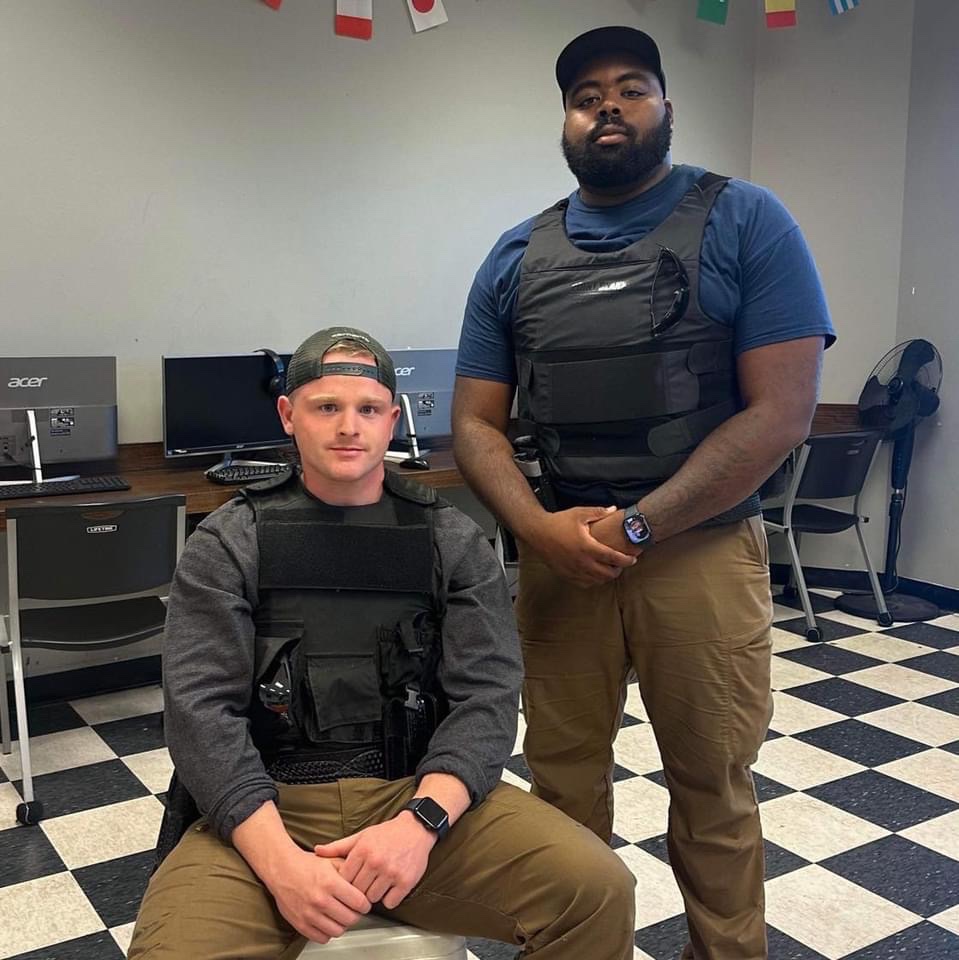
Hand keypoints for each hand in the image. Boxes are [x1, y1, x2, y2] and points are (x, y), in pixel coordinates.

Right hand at [263, 845, 370, 943]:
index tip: (364, 903)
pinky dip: (328, 932)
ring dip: (342, 924)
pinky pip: (322, 938)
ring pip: (338, 931)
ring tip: (341, 915)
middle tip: (354, 909)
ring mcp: (309, 914)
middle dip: (356, 915)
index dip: (365, 904)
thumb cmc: (307, 865)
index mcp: (330, 883)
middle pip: (351, 919)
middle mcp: (320, 900)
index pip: (359, 902)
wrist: (282, 869)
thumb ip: (350, 871)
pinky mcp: (300, 924)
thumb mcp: (332, 861)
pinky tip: (328, 921)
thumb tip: (365, 884)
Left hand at [314, 812, 435, 909]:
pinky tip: (389, 888)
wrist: (416, 829)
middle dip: (358, 891)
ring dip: (373, 895)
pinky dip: (389, 898)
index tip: (348, 883)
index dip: (345, 884)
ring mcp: (392, 872)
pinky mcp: (406, 881)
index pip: (344, 879)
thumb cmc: (386, 833)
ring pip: (372, 898)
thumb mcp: (361, 836)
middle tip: (363, 885)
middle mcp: (376, 861)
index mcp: (363, 850)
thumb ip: (338, 847)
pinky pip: (390, 902)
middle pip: (357, 891)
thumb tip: (317, 851)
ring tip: (376, 885)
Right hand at [527, 506, 636, 586]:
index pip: (613, 558)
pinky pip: (585, 584)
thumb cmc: (558, 522)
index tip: (633, 558)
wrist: (537, 532)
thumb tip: (615, 509)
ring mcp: (573, 570)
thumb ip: (598, 512)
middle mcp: (582, 562)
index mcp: (587, 547)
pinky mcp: (566, 575)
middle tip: (622, 563)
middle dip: (618, 570)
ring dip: (606, 576)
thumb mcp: (579, 513)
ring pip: (597, 581)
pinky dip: (594, 581)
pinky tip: (595, 574)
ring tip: (610, 568)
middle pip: (608, 574)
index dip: (626, 560)